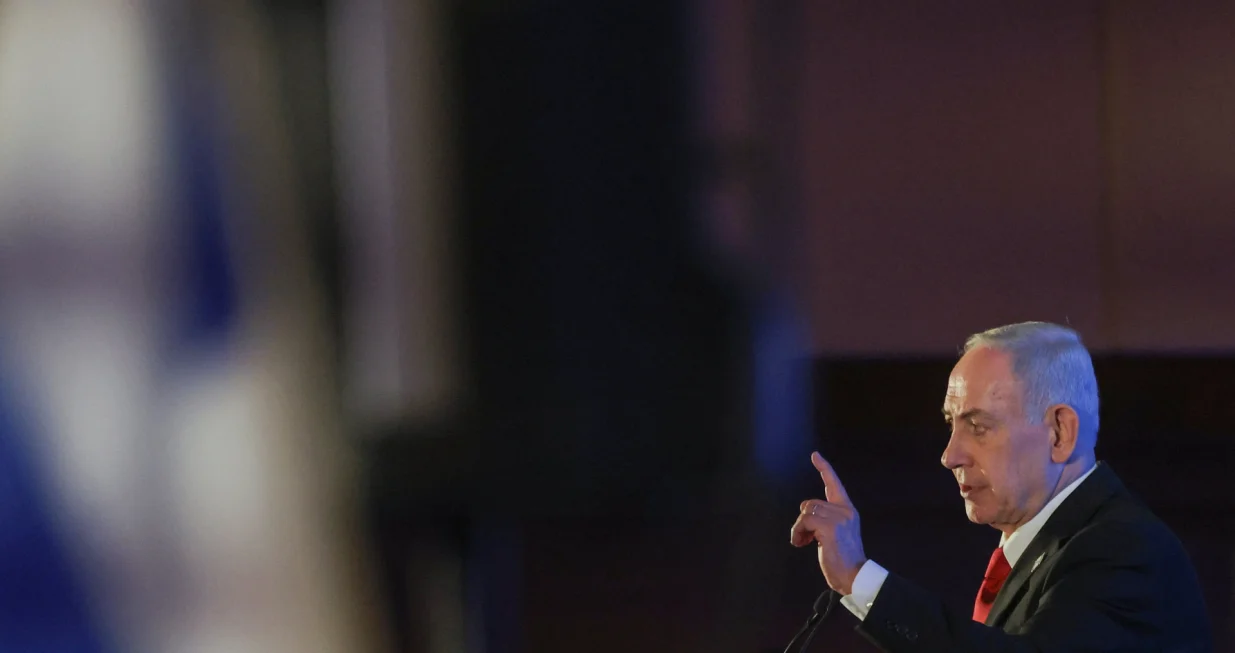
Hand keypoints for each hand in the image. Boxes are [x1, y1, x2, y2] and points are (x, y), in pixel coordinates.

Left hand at [790, 452, 867, 594]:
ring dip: (799, 528)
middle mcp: (845, 510)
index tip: (815, 455)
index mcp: (848, 510)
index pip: (834, 484)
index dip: (824, 469)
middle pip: (810, 503)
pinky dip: (798, 533)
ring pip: (805, 512)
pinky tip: (802, 544)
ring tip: (804, 541)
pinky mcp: (830, 527)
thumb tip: (807, 511)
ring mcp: (838, 518)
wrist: (854, 576)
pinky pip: (804, 522)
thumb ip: (827, 518)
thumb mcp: (837, 532)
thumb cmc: (842, 558)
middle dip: (803, 520)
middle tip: (806, 538)